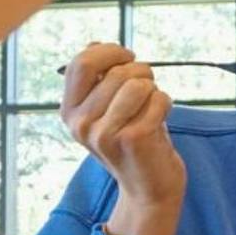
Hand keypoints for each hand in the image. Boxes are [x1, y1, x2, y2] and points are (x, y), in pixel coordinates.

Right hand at [62, 42, 184, 234]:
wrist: (149, 190)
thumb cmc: (133, 143)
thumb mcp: (107, 111)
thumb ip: (98, 79)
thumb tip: (95, 44)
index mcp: (69, 111)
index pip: (81, 62)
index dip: (110, 52)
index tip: (127, 59)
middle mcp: (81, 123)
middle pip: (116, 71)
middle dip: (141, 72)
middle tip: (147, 90)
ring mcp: (104, 133)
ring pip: (137, 83)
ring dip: (153, 88)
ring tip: (152, 106)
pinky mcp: (132, 139)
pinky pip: (157, 99)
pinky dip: (165, 104)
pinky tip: (160, 121)